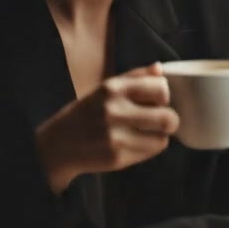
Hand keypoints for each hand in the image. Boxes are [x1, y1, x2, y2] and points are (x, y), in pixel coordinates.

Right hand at [35, 62, 179, 192]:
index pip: (161, 89)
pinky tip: (134, 144)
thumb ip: (134, 77)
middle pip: (168, 118)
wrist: (58, 145)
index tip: (157, 101)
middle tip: (161, 122)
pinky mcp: (116, 158)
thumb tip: (160, 69)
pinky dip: (147, 149)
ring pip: (162, 139)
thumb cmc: (87, 113)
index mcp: (112, 88)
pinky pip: (148, 153)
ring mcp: (115, 137)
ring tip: (146, 133)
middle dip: (170, 121)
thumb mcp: (104, 89)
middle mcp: (113, 111)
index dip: (164, 96)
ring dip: (158, 137)